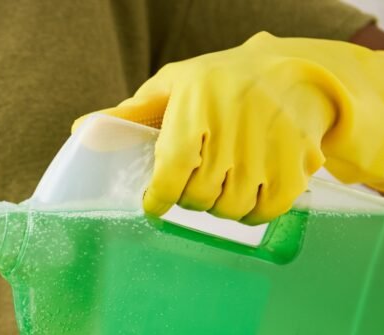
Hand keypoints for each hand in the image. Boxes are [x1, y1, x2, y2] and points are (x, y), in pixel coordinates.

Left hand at [74, 32, 383, 223]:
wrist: (300, 74)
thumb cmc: (224, 82)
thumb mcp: (176, 85)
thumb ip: (131, 113)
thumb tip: (83, 130)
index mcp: (197, 106)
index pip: (171, 171)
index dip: (159, 197)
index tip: (154, 203)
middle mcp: (233, 128)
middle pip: (198, 197)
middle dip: (191, 197)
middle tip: (195, 181)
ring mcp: (267, 150)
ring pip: (229, 209)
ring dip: (220, 206)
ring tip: (222, 184)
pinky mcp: (295, 168)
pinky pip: (264, 212)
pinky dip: (252, 213)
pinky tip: (248, 193)